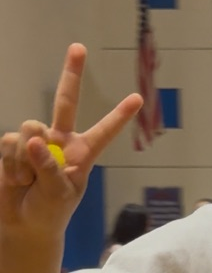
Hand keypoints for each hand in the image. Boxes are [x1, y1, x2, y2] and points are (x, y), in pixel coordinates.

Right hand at [0, 44, 142, 242]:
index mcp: (82, 154)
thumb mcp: (58, 195)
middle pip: (66, 102)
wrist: (23, 224)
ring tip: (28, 180)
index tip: (138, 99)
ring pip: (30, 128)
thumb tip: (33, 140)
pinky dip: (12, 162)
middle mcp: (60, 141)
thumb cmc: (49, 213)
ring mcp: (36, 141)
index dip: (119, 116)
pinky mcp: (13, 146)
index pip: (104, 132)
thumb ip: (49, 168)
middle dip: (71, 74)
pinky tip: (16, 178)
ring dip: (26, 157)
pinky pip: (11, 143)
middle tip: (79, 48)